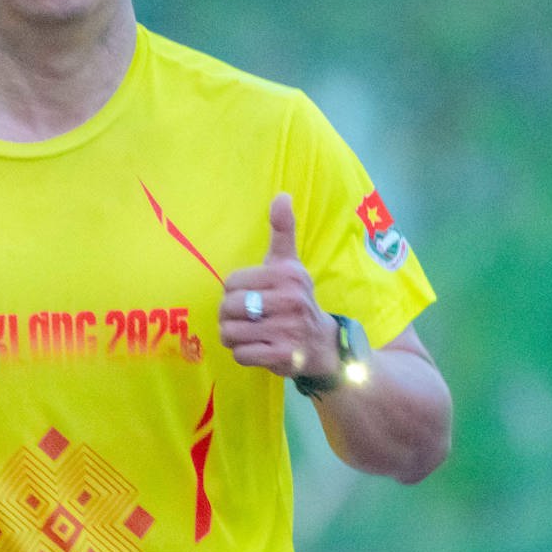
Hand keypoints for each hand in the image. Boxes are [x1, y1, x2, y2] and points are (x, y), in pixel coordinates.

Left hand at [219, 194, 336, 381]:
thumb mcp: (290, 264)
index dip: (234, 292)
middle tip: (246, 319)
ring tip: (249, 334)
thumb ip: (282, 231)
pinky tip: (258, 349)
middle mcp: (290, 300)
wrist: (323, 344)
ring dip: (233, 337)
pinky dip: (243, 354)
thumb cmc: (296, 298)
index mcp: (287, 274)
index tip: (251, 296)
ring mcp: (287, 329)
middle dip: (229, 316)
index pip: (232, 282)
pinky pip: (242, 354)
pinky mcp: (283, 356)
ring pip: (231, 332)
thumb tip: (282, 195)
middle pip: (228, 307)